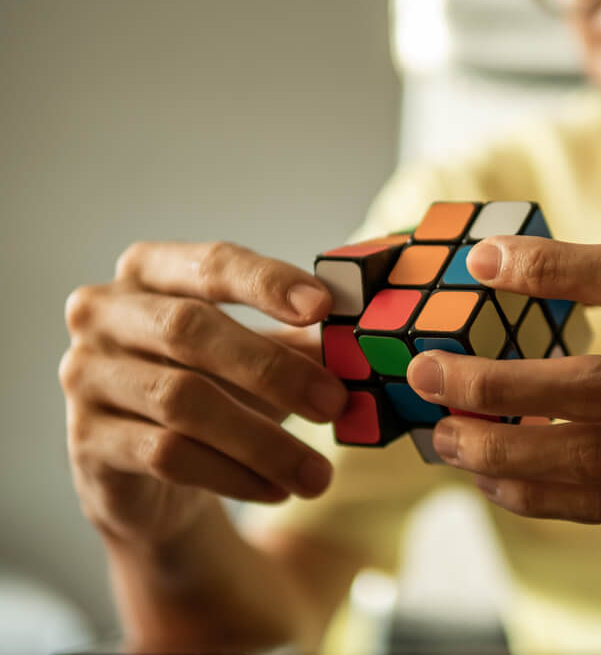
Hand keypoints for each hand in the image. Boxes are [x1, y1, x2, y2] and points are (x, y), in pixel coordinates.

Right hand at [59, 241, 345, 544]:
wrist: (152, 476)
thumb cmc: (214, 389)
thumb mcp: (261, 359)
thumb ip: (303, 343)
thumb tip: (361, 343)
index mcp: (150, 271)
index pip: (211, 264)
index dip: (267, 283)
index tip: (324, 306)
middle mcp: (105, 314)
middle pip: (190, 331)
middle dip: (273, 369)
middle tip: (334, 404)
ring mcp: (87, 376)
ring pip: (182, 402)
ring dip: (263, 441)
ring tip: (317, 474)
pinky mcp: (87, 441)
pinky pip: (167, 455)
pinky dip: (233, 474)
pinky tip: (276, 490)